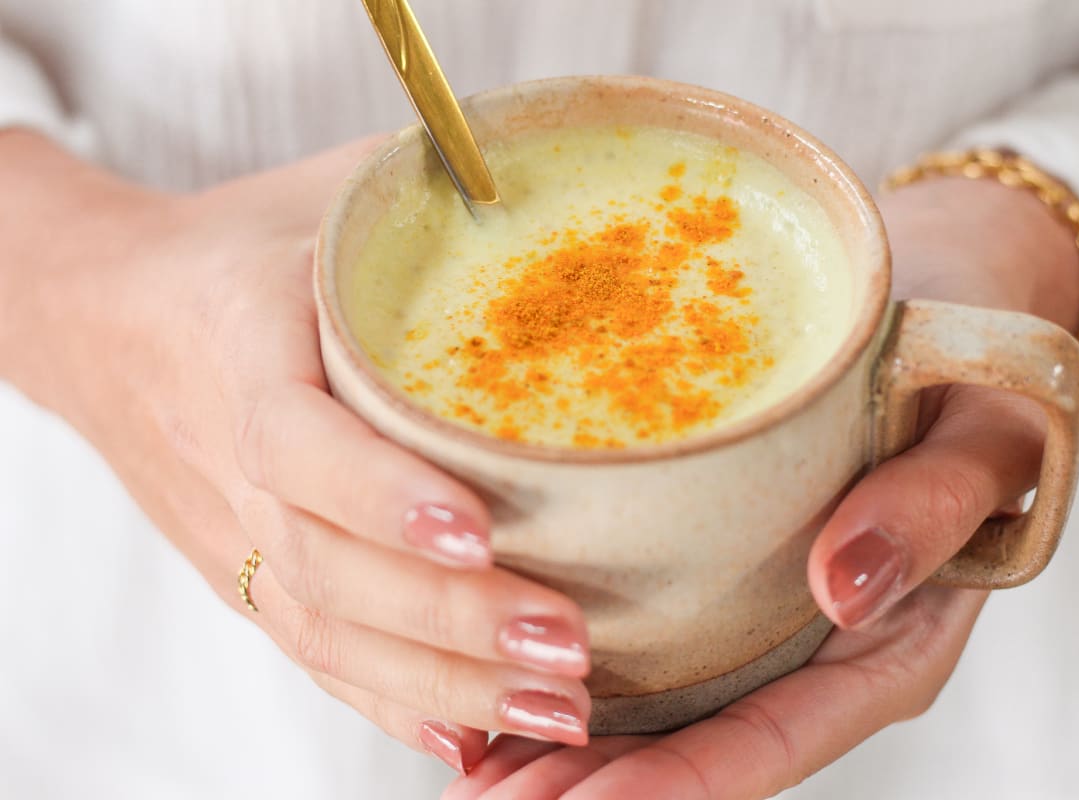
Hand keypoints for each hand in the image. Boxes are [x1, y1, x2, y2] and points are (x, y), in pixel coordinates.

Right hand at [0, 132, 592, 774]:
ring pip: (332, 633)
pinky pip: (319, 656)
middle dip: (451, 618)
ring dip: (447, 682)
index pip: (297, 443)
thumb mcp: (323, 193)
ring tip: (560, 707)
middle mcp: (233, 461)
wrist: (110, 316)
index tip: (479, 527)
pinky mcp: (252, 576)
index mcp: (241, 349)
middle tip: (568, 640)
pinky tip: (476, 736)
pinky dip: (395, 704)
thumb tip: (568, 175)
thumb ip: (428, 187)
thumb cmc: (240, 247)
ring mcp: (238, 534)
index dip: (381, 493)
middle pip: (330, 569)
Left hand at [443, 176, 1078, 798]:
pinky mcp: (718, 573)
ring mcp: (759, 618)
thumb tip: (845, 583)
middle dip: (590, 783)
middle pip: (693, 744)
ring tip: (470, 767)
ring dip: (560, 744)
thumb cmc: (970, 378)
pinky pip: (640, 639)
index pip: (767, 740)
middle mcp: (809, 651)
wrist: (942, 310)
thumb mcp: (983, 433)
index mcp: (883, 647)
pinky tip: (488, 679)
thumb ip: (931, 508)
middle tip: (486, 795)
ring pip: (654, 709)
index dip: (672, 781)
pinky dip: (559, 668)